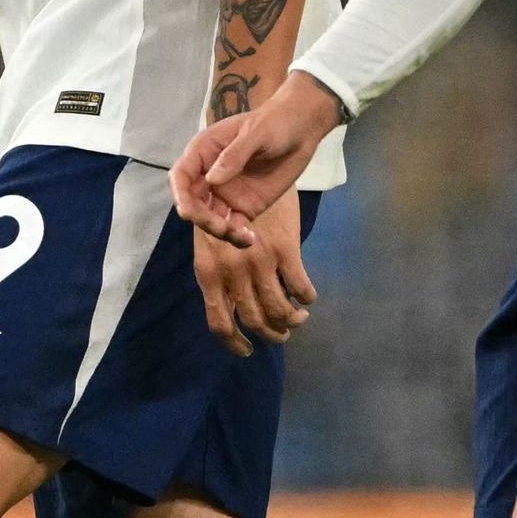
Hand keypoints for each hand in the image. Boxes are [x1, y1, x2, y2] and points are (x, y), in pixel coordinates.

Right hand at [175, 74, 341, 242]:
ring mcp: (226, 194)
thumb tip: (212, 180)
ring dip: (218, 231)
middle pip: (193, 202)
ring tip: (240, 234)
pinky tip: (249, 239)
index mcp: (204, 152)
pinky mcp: (244, 208)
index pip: (181, 176)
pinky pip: (233, 227)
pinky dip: (237, 237)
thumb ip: (234, 155)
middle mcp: (209, 176)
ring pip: (210, 219)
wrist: (301, 130)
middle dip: (201, 218)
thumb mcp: (256, 133)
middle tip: (221, 227)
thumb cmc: (275, 123)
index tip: (188, 210)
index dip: (180, 194)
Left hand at [192, 190, 316, 354]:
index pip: (219, 323)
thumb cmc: (224, 204)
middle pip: (254, 321)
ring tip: (297, 318)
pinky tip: (308, 296)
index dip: (234, 343)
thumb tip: (231, 303)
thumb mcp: (210, 240)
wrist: (246, 168)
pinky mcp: (285, 250)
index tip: (247, 350)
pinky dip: (307, 297)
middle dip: (270, 335)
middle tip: (281, 334)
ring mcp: (259, 262)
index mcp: (209, 272)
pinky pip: (301, 287)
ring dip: (292, 320)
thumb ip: (218, 271)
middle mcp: (232, 272)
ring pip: (280, 309)